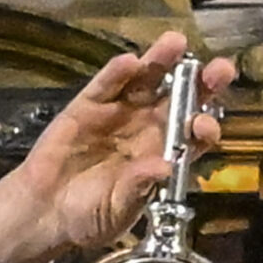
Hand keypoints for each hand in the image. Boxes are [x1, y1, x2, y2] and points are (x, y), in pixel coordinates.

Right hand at [0, 31, 236, 262]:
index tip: (205, 126)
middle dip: (201, 83)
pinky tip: (130, 62)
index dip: (204, 126)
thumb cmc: (87, 218)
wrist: (44, 215)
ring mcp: (118, 114)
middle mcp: (147, 129)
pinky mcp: (87, 107)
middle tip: (219, 70)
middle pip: (180, 99)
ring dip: (162, 61)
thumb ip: (137, 190)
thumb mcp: (117, 212)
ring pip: (146, 82)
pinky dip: (116, 73)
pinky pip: (105, 86)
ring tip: (175, 43)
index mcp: (162, 155)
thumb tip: (163, 167)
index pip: (193, 135)